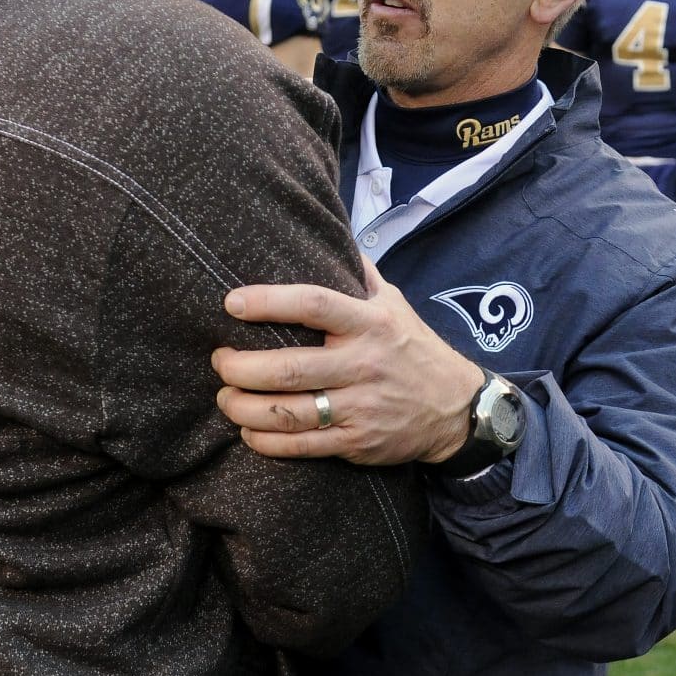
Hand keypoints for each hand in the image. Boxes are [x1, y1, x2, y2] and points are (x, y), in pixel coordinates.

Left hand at [213, 257, 484, 466]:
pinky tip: (248, 431)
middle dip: (241, 367)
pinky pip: (301, 446)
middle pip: (290, 368)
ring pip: (289, 412)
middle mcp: (364, 363)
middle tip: (219, 360)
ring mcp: (360, 406)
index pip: (315, 304)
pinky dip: (266, 441)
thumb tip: (326, 230)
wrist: (455, 408)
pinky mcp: (357, 442)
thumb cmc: (413, 347)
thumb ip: (359, 273)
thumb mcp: (395, 303)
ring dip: (244, 408)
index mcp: (370, 323)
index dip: (269, 302)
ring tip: (225, 397)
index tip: (232, 302)